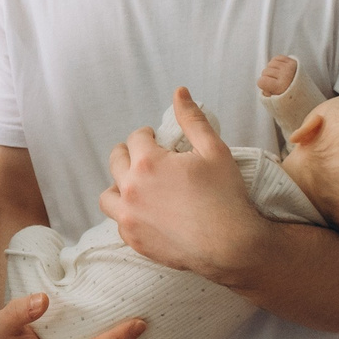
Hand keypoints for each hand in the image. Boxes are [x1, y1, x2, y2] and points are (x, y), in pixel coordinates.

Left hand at [100, 88, 264, 282]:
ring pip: (108, 195)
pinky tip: (146, 212)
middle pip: (116, 161)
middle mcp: (131, 189)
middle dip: (130, 154)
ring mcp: (128, 217)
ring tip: (139, 186)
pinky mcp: (133, 240)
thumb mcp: (214, 150)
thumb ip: (192, 119)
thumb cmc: (225, 196)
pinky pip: (119, 222)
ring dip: (120, 185)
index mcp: (147, 163)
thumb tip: (179, 92)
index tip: (157, 140)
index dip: (148, 135)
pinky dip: (128, 213)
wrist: (230, 246)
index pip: (136, 138)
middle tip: (147, 158)